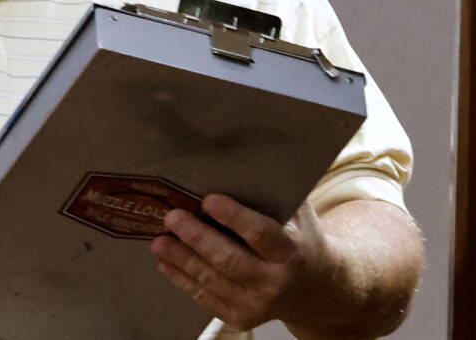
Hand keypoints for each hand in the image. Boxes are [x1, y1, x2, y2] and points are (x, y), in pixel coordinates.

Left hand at [149, 194, 327, 331]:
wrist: (317, 290)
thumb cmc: (299, 240)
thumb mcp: (299, 216)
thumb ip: (275, 193)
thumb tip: (240, 159)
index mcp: (290, 252)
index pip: (260, 233)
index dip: (233, 216)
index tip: (208, 199)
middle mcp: (274, 282)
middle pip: (229, 260)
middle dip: (197, 237)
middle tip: (172, 217)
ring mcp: (257, 304)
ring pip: (212, 280)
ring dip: (181, 260)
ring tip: (158, 241)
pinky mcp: (241, 317)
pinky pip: (206, 298)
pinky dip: (183, 279)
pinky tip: (166, 263)